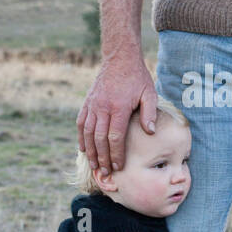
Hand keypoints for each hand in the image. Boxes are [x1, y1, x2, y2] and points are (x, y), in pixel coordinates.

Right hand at [77, 52, 156, 175]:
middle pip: (99, 138)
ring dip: (90, 151)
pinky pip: (81, 123)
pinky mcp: (87, 102)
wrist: (120, 58)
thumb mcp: (149, 92)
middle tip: (106, 172)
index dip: (116, 154)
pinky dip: (81, 137)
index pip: (115, 136)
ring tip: (94, 165)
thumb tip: (150, 132)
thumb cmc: (137, 77)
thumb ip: (149, 113)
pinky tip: (83, 149)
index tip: (119, 166)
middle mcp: (103, 107)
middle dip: (102, 158)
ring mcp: (92, 104)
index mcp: (119, 106)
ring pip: (88, 133)